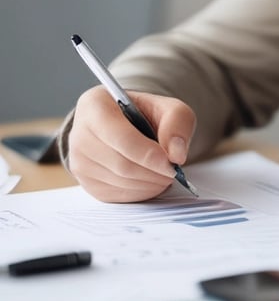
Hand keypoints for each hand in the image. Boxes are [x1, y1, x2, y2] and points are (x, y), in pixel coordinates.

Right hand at [66, 86, 196, 202]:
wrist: (125, 124)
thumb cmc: (144, 113)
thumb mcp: (168, 107)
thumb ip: (178, 121)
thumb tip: (176, 154)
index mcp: (95, 105)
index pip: (121, 137)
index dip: (148, 154)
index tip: (171, 164)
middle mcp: (79, 134)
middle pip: (121, 164)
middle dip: (153, 172)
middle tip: (173, 171)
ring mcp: (79, 162)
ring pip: (120, 182)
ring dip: (150, 184)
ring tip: (165, 174)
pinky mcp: (85, 183)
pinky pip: (116, 195)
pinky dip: (140, 192)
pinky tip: (150, 180)